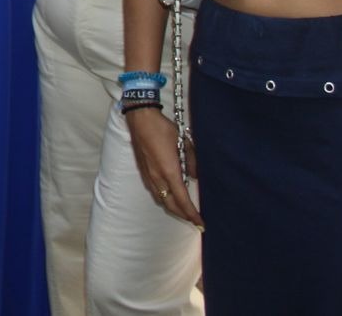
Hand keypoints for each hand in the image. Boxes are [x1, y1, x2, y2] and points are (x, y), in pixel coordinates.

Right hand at [126, 107, 203, 227]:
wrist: (141, 119)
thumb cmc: (163, 129)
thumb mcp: (184, 143)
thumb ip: (193, 162)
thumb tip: (196, 176)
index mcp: (169, 171)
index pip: (182, 200)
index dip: (192, 214)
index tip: (201, 223)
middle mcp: (157, 177)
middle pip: (170, 204)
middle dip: (183, 215)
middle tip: (195, 220)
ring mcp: (148, 175)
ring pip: (161, 199)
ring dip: (173, 207)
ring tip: (184, 209)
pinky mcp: (143, 171)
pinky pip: (155, 191)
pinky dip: (164, 198)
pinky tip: (170, 194)